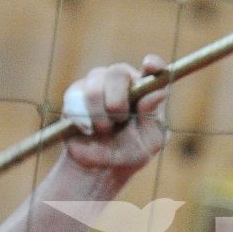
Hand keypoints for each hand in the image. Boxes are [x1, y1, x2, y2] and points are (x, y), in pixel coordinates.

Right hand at [63, 56, 169, 172]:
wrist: (99, 167)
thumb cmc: (131, 152)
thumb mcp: (149, 142)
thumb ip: (153, 117)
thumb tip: (157, 93)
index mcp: (145, 90)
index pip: (153, 68)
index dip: (153, 64)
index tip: (149, 65)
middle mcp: (123, 81)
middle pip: (118, 72)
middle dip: (117, 100)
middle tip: (118, 120)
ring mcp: (98, 84)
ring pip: (94, 85)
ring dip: (99, 114)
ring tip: (104, 130)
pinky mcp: (76, 94)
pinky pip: (75, 98)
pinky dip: (82, 119)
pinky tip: (88, 130)